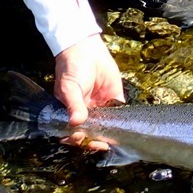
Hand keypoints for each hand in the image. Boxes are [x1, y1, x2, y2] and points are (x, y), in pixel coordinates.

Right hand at [54, 33, 124, 148]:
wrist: (87, 49)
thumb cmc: (72, 68)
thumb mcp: (69, 87)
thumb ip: (74, 105)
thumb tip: (76, 122)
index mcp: (70, 112)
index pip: (74, 131)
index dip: (79, 139)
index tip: (84, 140)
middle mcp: (86, 112)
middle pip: (91, 132)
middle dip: (95, 140)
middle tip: (100, 144)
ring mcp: (100, 107)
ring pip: (106, 127)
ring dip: (109, 135)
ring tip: (111, 140)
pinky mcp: (114, 99)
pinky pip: (119, 114)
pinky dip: (122, 122)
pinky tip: (123, 128)